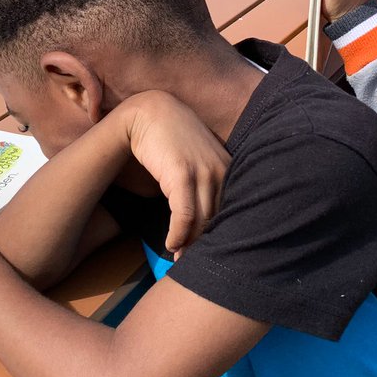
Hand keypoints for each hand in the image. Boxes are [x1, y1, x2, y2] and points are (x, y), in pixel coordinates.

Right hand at [120, 92, 229, 256]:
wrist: (147, 113)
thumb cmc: (169, 139)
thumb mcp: (194, 160)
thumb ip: (204, 183)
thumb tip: (204, 217)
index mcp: (227, 168)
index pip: (229, 211)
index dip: (217, 235)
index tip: (206, 253)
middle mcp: (220, 170)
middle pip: (217, 219)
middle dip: (204, 244)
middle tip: (191, 264)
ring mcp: (203, 172)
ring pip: (201, 221)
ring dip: (189, 244)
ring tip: (179, 259)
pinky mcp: (182, 174)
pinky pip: (183, 215)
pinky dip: (177, 234)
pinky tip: (170, 244)